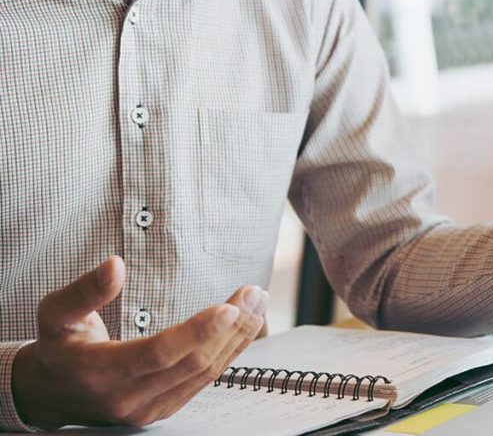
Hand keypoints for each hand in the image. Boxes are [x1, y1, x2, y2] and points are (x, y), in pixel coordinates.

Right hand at [11, 257, 267, 428]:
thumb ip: (85, 290)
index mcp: (98, 372)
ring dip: (237, 337)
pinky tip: (245, 327)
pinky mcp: (164, 410)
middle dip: (230, 327)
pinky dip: (229, 352)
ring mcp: (148, 409)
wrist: (53, 393)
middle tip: (254, 293)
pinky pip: (204, 381)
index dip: (196, 332)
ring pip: (204, 373)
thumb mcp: (55, 313)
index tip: (230, 306)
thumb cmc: (59, 345)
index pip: (157, 353)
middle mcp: (127, 398)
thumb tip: (115, 264)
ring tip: (257, 303)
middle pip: (191, 363)